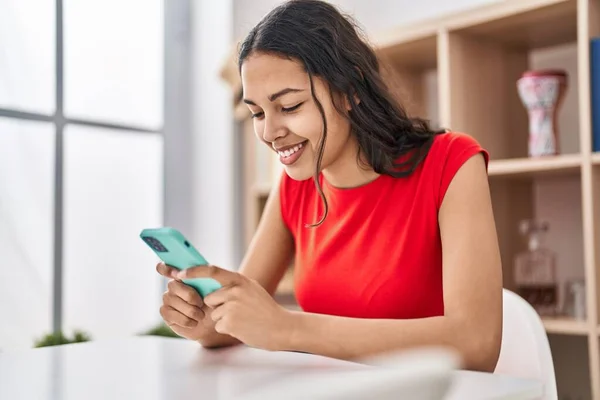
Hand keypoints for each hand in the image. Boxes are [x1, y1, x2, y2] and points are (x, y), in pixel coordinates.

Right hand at [156, 263, 217, 341]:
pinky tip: (194, 322)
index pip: (166, 266)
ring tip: (201, 315)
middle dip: (190, 296)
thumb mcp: (216, 288)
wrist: (214, 323)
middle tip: (201, 304)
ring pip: (173, 301)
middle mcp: (173, 285)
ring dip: (191, 311)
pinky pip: (171, 314)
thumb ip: (206, 275)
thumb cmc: (215, 303)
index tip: (177, 274)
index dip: (165, 267)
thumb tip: (192, 273)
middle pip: (173, 285)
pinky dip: (186, 320)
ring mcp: (167, 299)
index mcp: (184, 275)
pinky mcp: (165, 312)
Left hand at [176, 265, 294, 350]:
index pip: (211, 270)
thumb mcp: (251, 289)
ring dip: (224, 319)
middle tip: (238, 312)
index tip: (180, 274)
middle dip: (218, 307)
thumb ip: (234, 285)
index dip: (193, 271)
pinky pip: (218, 325)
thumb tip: (211, 285)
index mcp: (240, 280)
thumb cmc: (265, 309)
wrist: (281, 327)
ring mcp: (231, 306)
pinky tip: (242, 327)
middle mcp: (234, 290)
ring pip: (213, 314)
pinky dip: (228, 329)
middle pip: (209, 299)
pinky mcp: (229, 322)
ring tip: (243, 320)